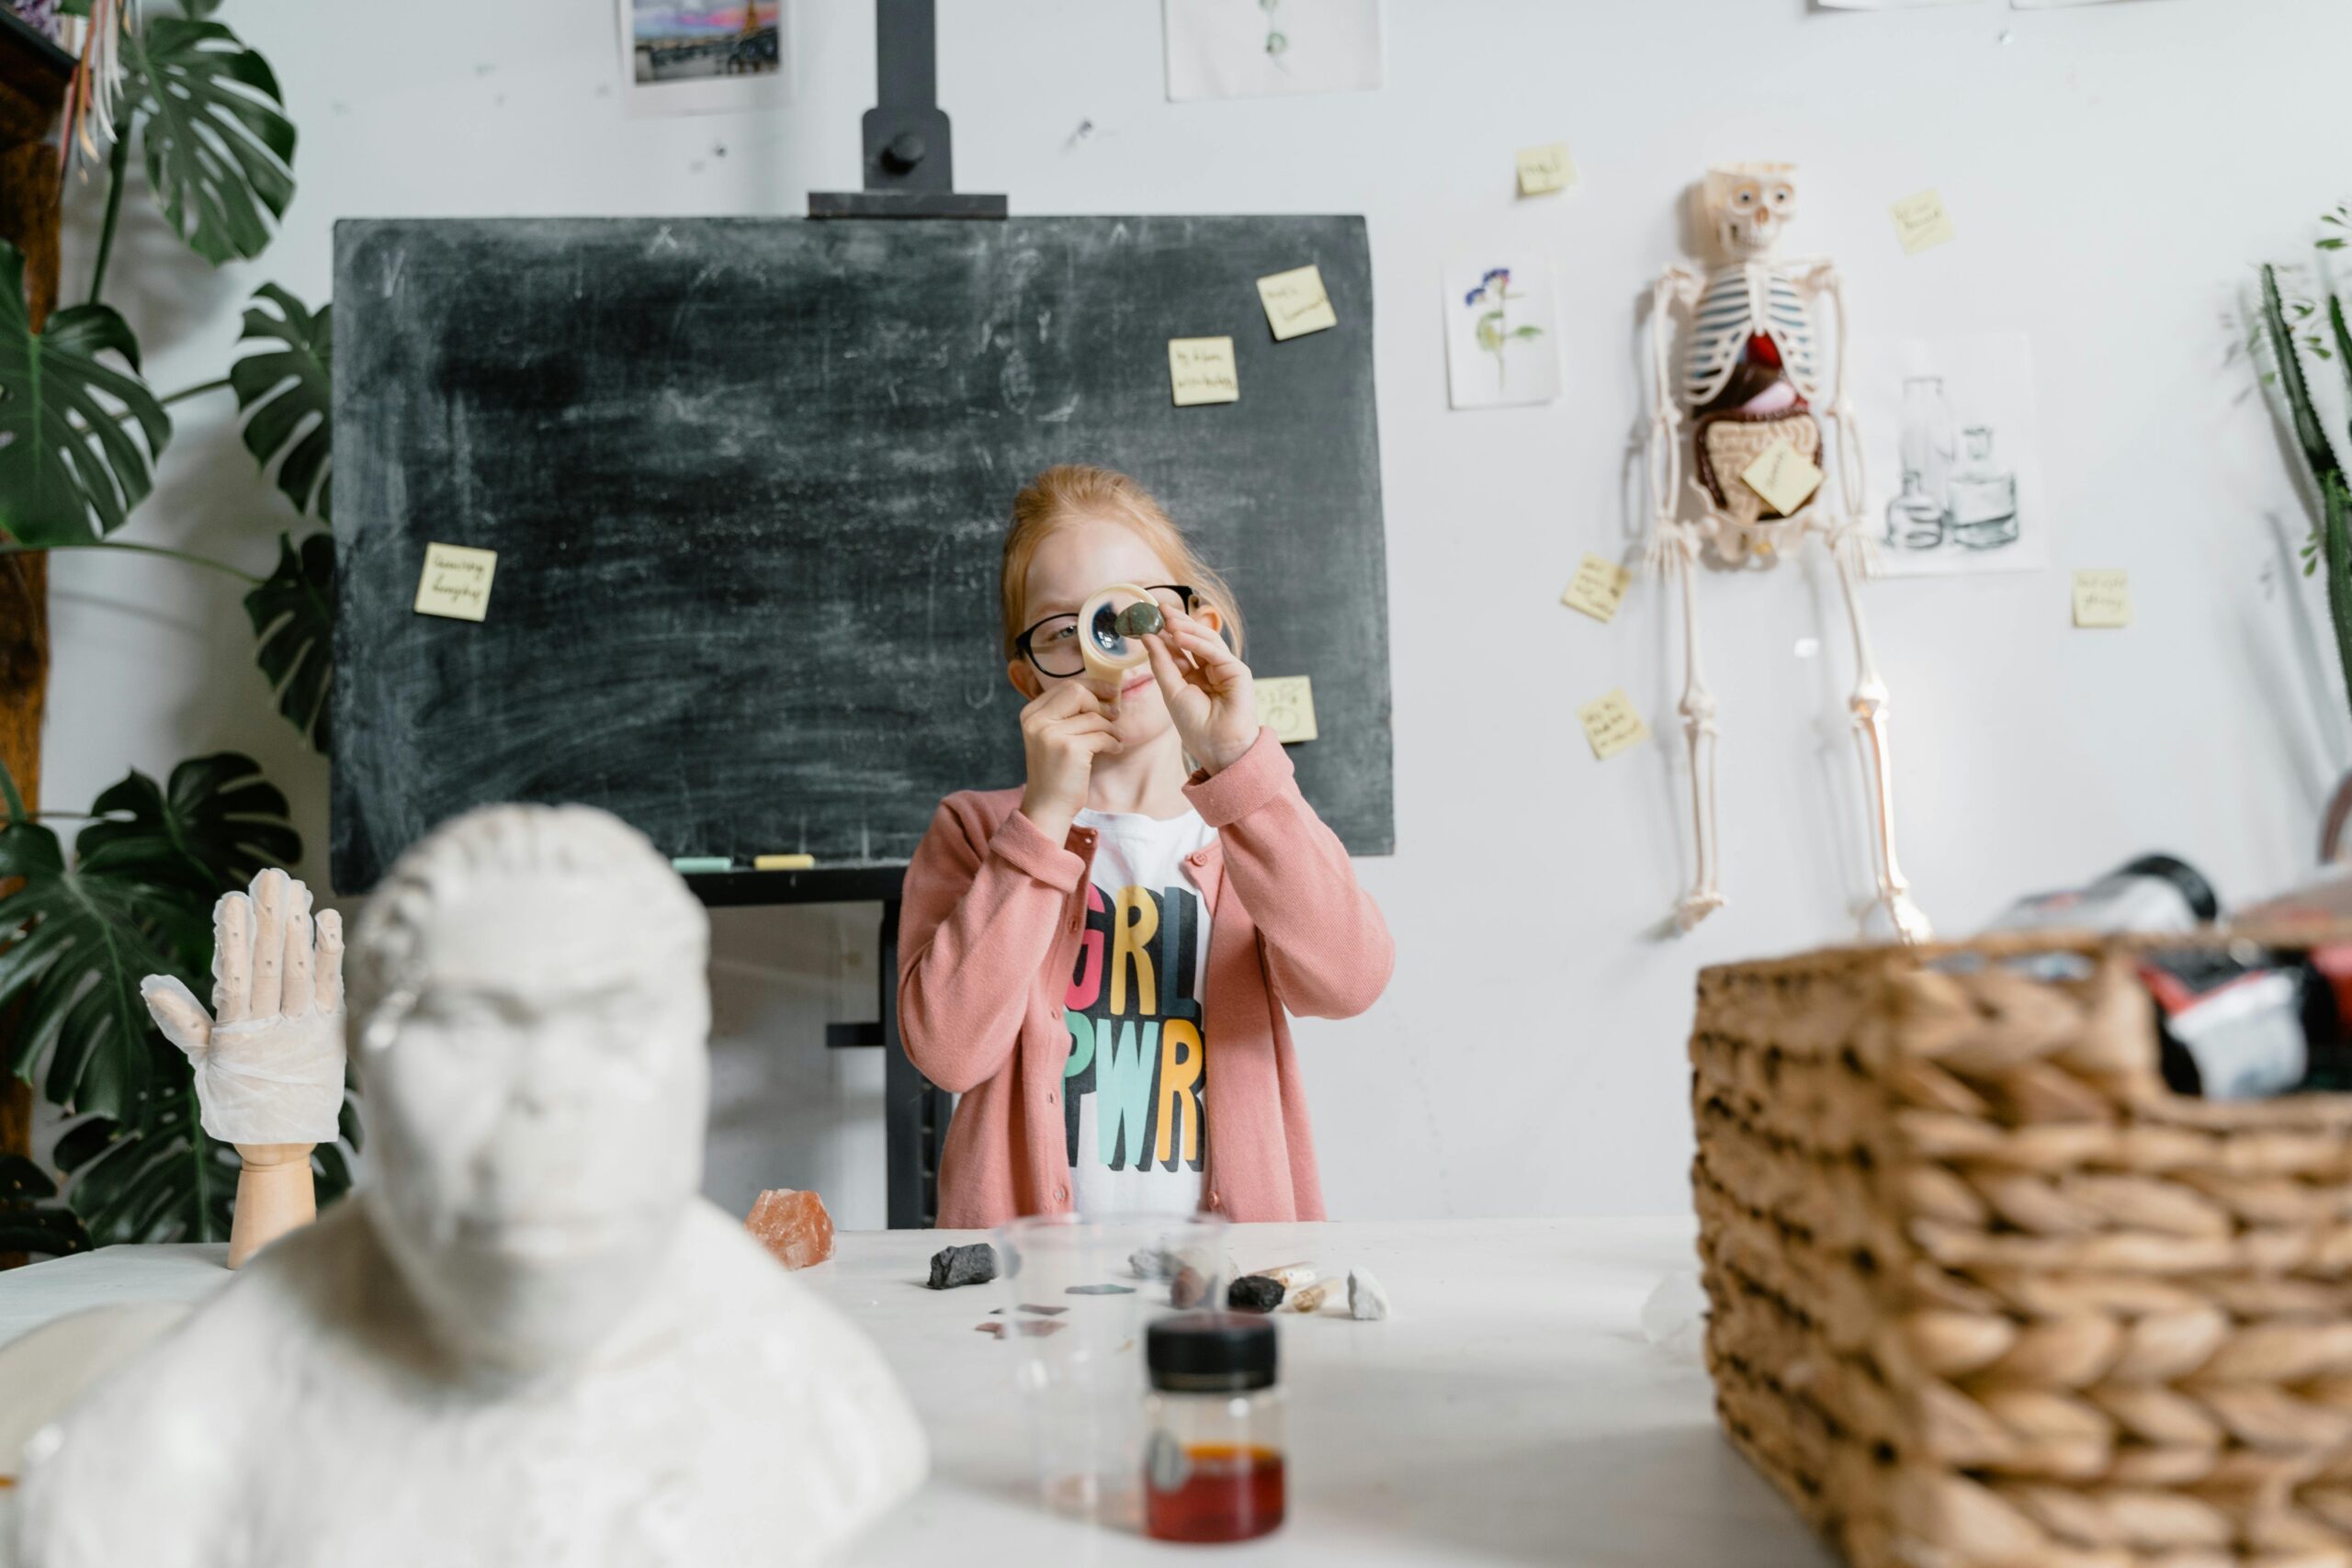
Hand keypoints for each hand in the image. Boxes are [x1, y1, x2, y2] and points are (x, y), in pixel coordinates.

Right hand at [141, 868, 345, 1147]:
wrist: (282, 1142)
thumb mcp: (205, 1061)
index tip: (230, 900)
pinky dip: (332, 954)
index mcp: (236, 1032)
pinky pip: (334, 987)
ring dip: (299, 929)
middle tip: (270, 877)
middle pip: (270, 965)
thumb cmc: (239, 1096)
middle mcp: (272, 1027)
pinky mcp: (332, 1029)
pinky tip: (330, 919)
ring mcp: (305, 1027)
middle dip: (270, 919)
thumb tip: (150, 986)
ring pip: (301, 972)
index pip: (233, 977)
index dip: (232, 940)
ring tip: (297, 890)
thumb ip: (184, 1021)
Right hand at [1017, 680, 1121, 843]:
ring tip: (1116, 739)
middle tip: (1115, 716)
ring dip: (1112, 728)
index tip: (1110, 692)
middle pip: (1078, 692)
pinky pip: (1102, 735)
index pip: (1066, 686)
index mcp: (1031, 714)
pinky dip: (1113, 742)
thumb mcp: (1052, 736)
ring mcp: (1051, 734)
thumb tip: (1102, 692)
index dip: (1092, 686)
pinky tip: (1114, 749)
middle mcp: (1037, 720)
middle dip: (1101, 704)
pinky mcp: (1069, 749)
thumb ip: (1067, 714)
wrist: (1048, 807)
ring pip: (1094, 717)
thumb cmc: (1056, 772)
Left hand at [1142, 605, 1258, 774]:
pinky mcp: (1238, 671)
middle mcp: (1210, 671)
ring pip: (1206, 641)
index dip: (1165, 634)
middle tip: (1159, 609)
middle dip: (1177, 623)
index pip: (1180, 649)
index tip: (1148, 618)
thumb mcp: (1171, 690)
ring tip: (1166, 619)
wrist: (1218, 747)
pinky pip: (1216, 651)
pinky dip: (1197, 642)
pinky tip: (1180, 634)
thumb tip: (1147, 636)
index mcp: (1195, 677)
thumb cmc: (1196, 726)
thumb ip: (1161, 662)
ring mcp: (1225, 669)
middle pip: (1193, 640)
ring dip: (1186, 628)